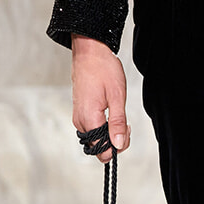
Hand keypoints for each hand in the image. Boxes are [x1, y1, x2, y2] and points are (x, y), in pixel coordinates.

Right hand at [71, 34, 129, 159]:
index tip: (125, 129)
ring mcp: (78, 117)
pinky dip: (103, 127)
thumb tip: (118, 144)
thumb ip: (118, 123)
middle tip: (125, 123)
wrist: (89, 53)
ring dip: (109, 134)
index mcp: (89, 119)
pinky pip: (91, 129)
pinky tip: (110, 114)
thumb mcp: (117, 96)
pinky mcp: (80, 112)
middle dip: (114, 141)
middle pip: (98, 147)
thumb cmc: (103, 69)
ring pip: (95, 139)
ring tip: (118, 116)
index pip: (102, 151)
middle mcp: (80, 121)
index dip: (117, 145)